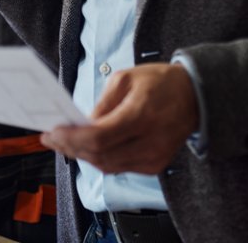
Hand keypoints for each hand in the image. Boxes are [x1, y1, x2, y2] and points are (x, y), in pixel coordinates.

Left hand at [41, 63, 198, 173]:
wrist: (196, 97)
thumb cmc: (161, 83)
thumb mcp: (126, 78)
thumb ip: (102, 103)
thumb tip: (81, 123)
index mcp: (141, 115)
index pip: (99, 137)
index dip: (71, 138)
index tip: (52, 133)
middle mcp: (149, 141)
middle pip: (100, 156)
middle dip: (71, 148)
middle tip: (52, 138)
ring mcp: (153, 157)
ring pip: (107, 166)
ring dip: (82, 155)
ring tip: (65, 142)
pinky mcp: (154, 165)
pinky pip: (119, 168)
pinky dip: (100, 159)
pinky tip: (88, 148)